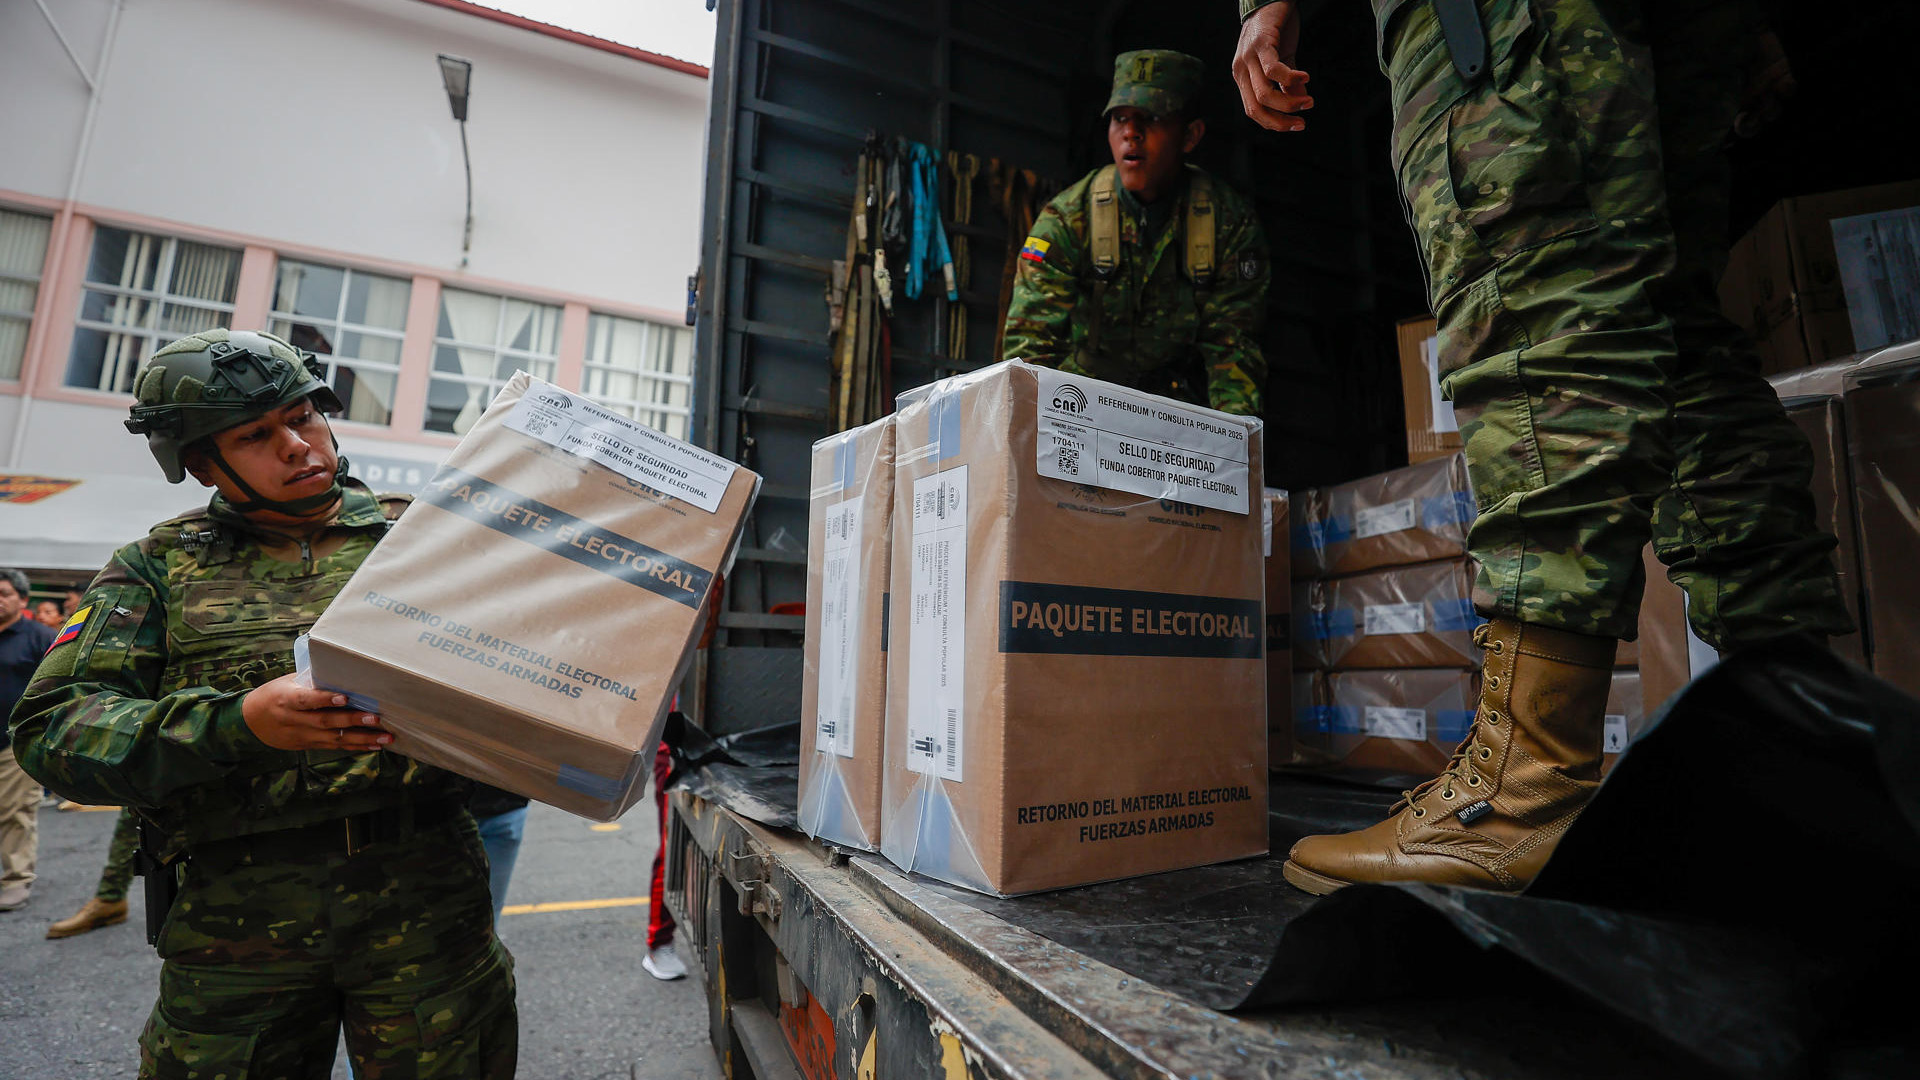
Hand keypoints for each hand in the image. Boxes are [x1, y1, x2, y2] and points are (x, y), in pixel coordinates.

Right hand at [241, 672, 391, 751]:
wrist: (250, 721)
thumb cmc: (275, 693)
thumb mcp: (288, 682)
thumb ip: (312, 680)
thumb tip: (343, 669)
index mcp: (286, 699)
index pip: (307, 700)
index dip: (326, 699)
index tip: (346, 697)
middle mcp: (294, 720)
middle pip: (325, 722)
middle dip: (352, 721)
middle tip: (375, 718)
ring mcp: (301, 735)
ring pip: (333, 739)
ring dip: (362, 739)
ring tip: (385, 737)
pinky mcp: (308, 745)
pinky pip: (334, 747)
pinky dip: (355, 747)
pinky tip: (374, 745)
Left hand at [1234, 1, 1313, 131]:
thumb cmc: (1275, 30)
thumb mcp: (1282, 60)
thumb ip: (1287, 84)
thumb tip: (1299, 103)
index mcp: (1243, 77)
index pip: (1253, 111)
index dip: (1274, 123)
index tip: (1296, 126)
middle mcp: (1241, 70)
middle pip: (1255, 108)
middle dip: (1280, 120)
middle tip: (1302, 122)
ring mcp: (1248, 57)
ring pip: (1263, 93)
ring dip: (1287, 104)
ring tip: (1308, 103)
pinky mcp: (1260, 44)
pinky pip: (1272, 69)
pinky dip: (1290, 79)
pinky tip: (1306, 78)